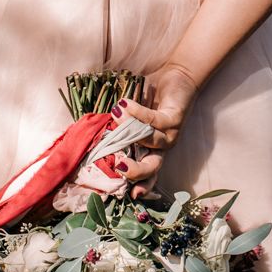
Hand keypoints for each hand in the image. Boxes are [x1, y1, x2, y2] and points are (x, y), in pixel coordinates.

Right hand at [110, 65, 197, 198]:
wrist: (179, 76)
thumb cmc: (150, 98)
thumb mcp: (130, 117)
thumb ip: (116, 129)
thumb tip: (92, 136)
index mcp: (151, 150)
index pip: (147, 175)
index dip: (141, 186)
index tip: (131, 195)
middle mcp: (163, 147)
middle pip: (153, 168)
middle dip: (136, 171)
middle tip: (119, 166)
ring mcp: (170, 134)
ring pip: (152, 143)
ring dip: (130, 130)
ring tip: (115, 115)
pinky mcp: (175, 118)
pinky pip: (155, 121)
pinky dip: (138, 114)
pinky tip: (124, 105)